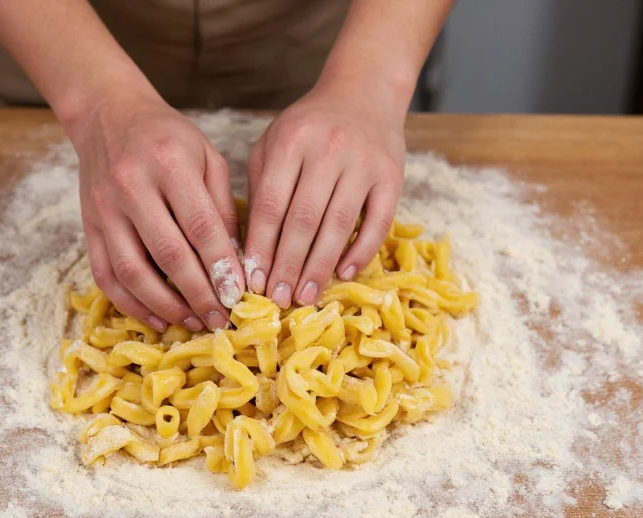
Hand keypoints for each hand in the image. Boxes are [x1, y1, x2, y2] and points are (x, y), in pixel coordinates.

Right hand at [67, 85, 243, 331]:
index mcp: (169, 163)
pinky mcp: (89, 227)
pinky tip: (156, 319)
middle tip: (221, 319)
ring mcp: (105, 209)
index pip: (200, 225)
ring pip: (132, 270)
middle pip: (168, 253)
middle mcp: (132, 186)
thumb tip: (237, 262)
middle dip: (198, 293)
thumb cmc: (168, 137)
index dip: (220, 266)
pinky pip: (105, 274)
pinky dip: (130, 303)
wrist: (108, 116)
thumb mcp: (206, 156)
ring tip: (193, 323)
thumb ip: (222, 206)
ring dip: (165, 305)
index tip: (239, 295)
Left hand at [244, 83, 405, 307]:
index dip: (261, 248)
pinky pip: (378, 222)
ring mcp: (363, 163)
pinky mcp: (392, 176)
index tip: (253, 281)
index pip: (271, 206)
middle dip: (288, 265)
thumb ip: (261, 188)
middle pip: (303, 220)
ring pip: (338, 225)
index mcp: (291, 142)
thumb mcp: (274, 144)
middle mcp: (328, 150)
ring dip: (320, 266)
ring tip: (305, 296)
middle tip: (278, 299)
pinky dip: (360, 251)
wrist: (364, 93)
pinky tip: (343, 274)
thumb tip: (250, 248)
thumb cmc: (309, 128)